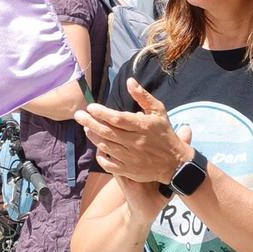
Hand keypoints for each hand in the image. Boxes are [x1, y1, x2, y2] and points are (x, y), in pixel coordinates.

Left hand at [76, 79, 194, 185]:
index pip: (118, 119)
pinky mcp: (128, 170)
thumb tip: (129, 81)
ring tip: (86, 127)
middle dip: (90, 122)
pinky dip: (100, 154)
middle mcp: (136, 142)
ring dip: (93, 136)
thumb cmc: (164, 134)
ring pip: (106, 146)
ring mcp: (131, 158)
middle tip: (78, 115)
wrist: (174, 162)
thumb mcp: (158, 112)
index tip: (91, 107)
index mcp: (143, 126)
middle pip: (108, 132)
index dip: (102, 113)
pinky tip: (98, 146)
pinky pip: (108, 163)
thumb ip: (143, 96)